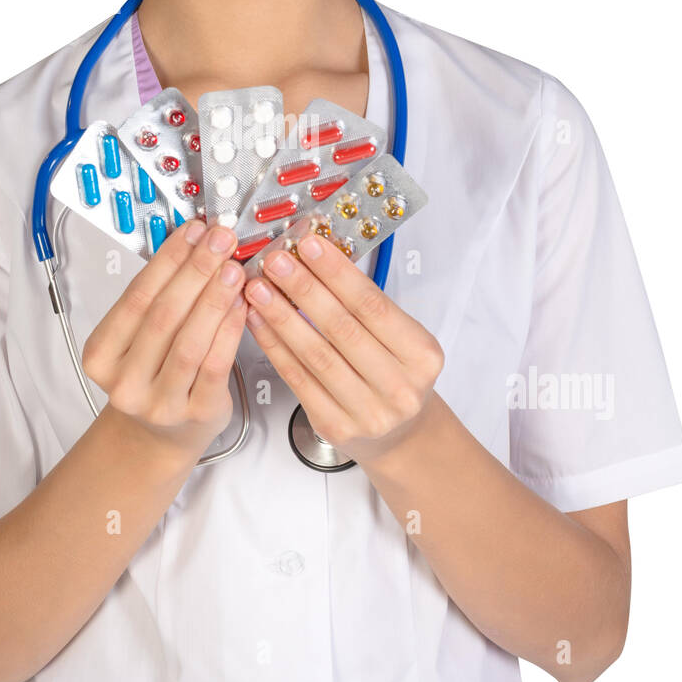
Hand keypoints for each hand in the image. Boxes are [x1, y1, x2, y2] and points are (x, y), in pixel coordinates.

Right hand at [82, 218, 247, 461]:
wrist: (157, 437)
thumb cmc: (151, 376)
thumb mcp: (137, 339)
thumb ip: (158, 297)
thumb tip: (194, 243)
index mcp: (101, 356)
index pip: (136, 297)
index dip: (168, 260)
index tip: (193, 231)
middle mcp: (126, 382)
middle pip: (164, 316)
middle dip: (196, 271)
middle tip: (221, 241)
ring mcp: (160, 403)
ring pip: (190, 341)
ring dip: (215, 298)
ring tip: (233, 267)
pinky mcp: (196, 414)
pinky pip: (216, 365)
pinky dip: (230, 330)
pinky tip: (242, 304)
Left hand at [243, 232, 443, 464]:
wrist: (399, 435)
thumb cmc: (396, 376)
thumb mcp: (402, 339)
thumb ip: (365, 306)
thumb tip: (317, 260)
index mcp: (422, 356)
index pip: (373, 306)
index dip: (337, 274)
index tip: (310, 246)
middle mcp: (399, 387)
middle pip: (342, 329)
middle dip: (304, 289)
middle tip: (276, 262)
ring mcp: (368, 412)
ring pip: (316, 354)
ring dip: (282, 317)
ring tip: (259, 289)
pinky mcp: (336, 427)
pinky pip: (298, 379)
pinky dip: (275, 347)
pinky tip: (259, 323)